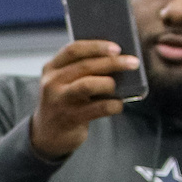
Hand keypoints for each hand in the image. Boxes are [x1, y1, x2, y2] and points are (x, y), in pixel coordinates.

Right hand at [28, 39, 141, 159]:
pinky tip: (118, 105)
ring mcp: (59, 102)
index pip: (73, 50)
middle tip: (133, 62)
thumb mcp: (64, 82)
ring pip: (88, 85)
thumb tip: (117, 58)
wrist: (47, 135)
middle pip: (85, 66)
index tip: (117, 48)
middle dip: (112, 63)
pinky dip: (112, 105)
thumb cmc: (64, 101)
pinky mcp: (69, 119)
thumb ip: (81, 69)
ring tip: (118, 85)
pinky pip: (97, 108)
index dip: (96, 46)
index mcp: (51, 68)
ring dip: (109, 83)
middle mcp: (52, 83)